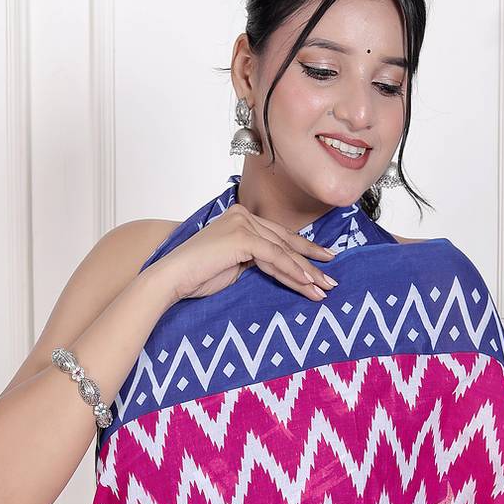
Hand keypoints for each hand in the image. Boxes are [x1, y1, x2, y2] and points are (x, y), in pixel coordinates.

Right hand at [157, 202, 337, 305]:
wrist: (172, 279)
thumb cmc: (197, 277)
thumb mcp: (234, 265)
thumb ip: (255, 259)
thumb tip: (279, 268)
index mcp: (240, 217)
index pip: (278, 237)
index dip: (302, 251)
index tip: (322, 263)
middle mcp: (243, 215)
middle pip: (285, 241)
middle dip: (311, 262)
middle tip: (331, 277)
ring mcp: (243, 223)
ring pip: (283, 251)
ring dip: (306, 272)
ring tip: (324, 288)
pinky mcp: (242, 237)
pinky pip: (275, 257)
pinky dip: (292, 271)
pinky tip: (307, 283)